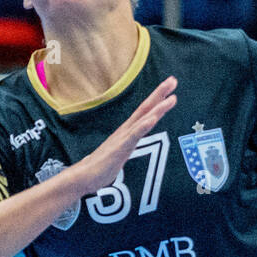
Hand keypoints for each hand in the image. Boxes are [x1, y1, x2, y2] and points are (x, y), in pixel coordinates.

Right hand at [68, 77, 177, 193]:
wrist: (83, 176)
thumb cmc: (100, 166)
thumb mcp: (118, 153)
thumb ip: (125, 147)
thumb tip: (128, 146)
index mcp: (127, 132)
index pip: (144, 112)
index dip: (157, 98)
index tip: (169, 86)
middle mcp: (125, 131)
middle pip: (145, 109)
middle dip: (160, 94)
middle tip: (173, 80)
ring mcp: (123, 138)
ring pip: (143, 119)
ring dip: (158, 108)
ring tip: (171, 97)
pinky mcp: (120, 148)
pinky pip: (134, 135)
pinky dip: (144, 125)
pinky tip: (152, 118)